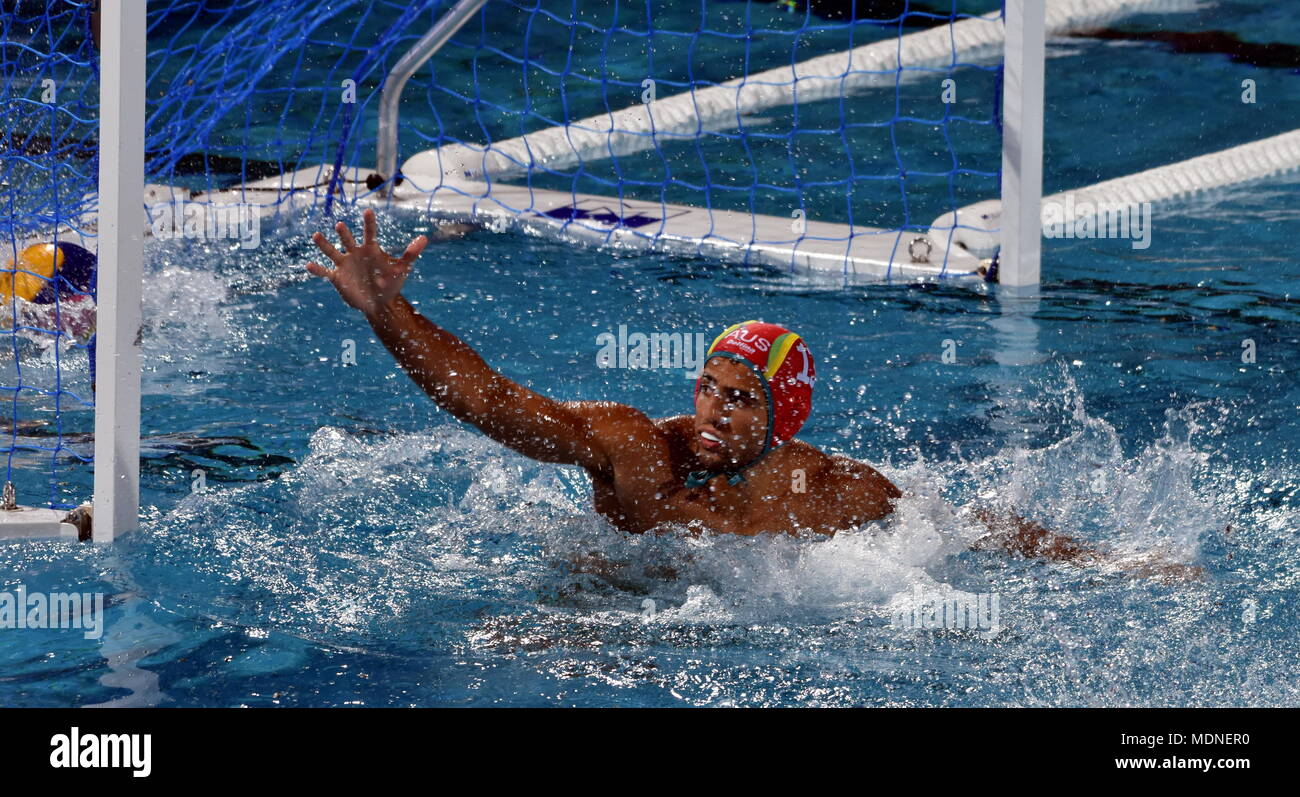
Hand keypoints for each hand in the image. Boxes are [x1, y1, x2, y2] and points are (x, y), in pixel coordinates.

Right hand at [306, 208, 427, 318]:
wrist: (379, 302)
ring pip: (332, 251)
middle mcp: (355, 253)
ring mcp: (345, 264)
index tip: (368, 212)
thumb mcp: (402, 269)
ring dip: (324, 244)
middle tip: (340, 225)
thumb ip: (411, 254)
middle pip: (348, 240)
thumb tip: (424, 238)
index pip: (369, 233)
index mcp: (370, 249)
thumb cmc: (391, 282)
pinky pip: (325, 271)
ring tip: (317, 236)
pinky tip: (309, 265)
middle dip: (344, 233)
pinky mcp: (337, 277)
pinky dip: (317, 269)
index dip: (369, 223)